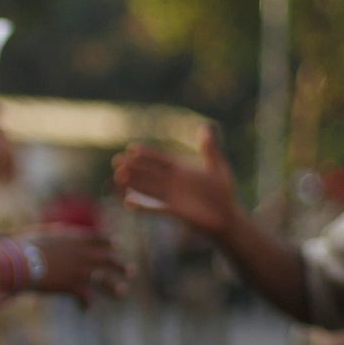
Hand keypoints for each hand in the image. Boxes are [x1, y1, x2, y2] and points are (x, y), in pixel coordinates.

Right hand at [26, 227, 128, 303]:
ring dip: (116, 287)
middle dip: (121, 265)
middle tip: (131, 270)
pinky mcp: (74, 286)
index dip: (110, 243)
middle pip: (110, 259)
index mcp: (78, 238)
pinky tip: (87, 309)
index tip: (116, 245)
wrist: (22, 261)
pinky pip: (87, 297)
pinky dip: (87, 304)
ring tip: (123, 292)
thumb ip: (57, 235)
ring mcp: (82, 271)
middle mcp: (85, 253)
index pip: (102, 239)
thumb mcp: (45, 234)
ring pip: (107, 280)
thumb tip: (57, 234)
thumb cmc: (27, 244)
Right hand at [112, 125, 238, 238]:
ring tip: (117, 177)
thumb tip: (206, 127)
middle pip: (150, 173)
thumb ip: (210, 149)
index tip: (131, 148)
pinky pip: (154, 208)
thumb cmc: (224, 193)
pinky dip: (142, 206)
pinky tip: (128, 202)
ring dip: (133, 183)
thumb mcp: (218, 168)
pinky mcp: (173, 212)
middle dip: (134, 168)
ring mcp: (171, 197)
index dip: (147, 154)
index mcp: (182, 169)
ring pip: (148, 188)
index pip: (161, 159)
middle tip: (117, 161)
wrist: (227, 217)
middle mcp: (173, 182)